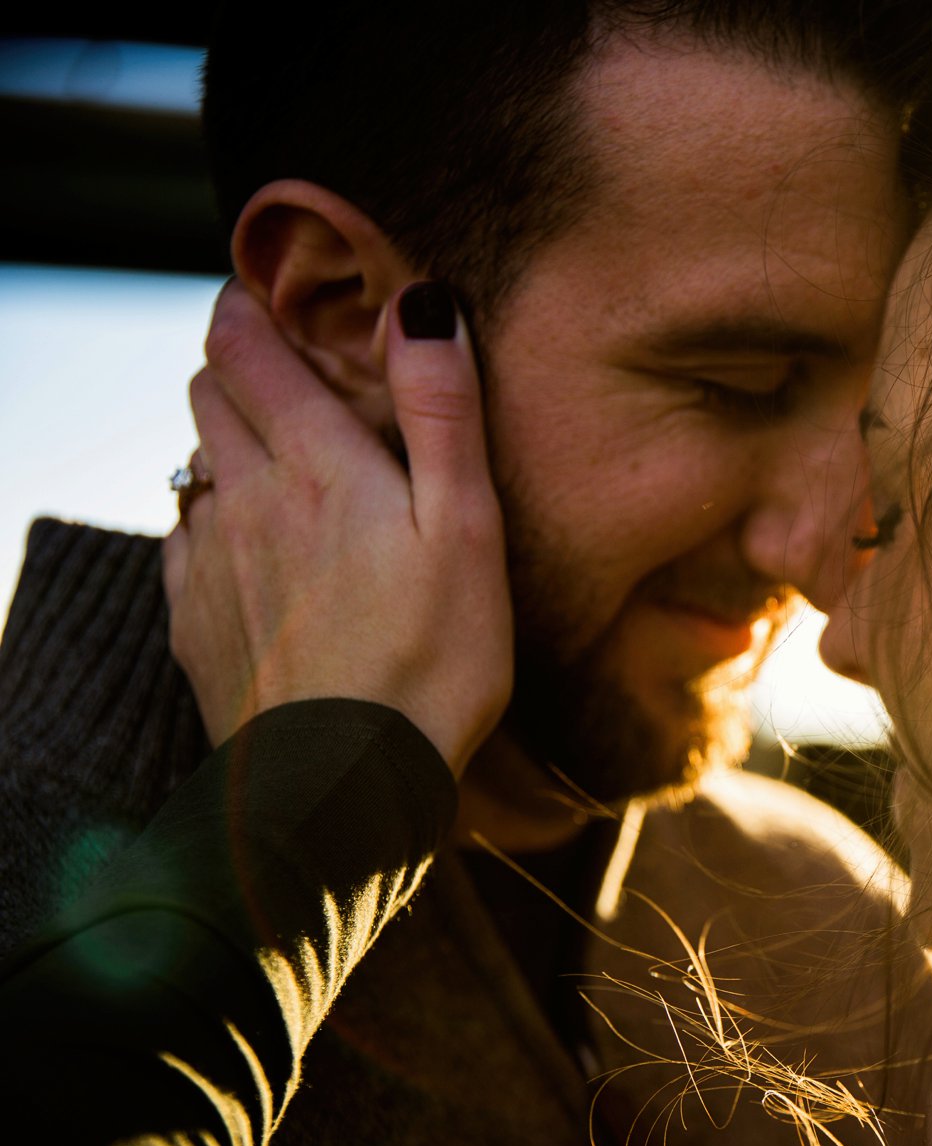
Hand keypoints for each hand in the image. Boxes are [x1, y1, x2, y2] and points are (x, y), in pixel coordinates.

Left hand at [163, 280, 512, 775]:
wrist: (344, 786)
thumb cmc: (430, 662)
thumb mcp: (468, 529)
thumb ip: (442, 409)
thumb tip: (422, 300)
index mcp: (313, 464)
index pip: (245, 347)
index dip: (250, 308)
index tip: (270, 298)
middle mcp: (243, 499)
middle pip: (209, 395)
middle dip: (240, 370)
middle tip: (290, 377)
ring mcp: (209, 561)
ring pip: (197, 468)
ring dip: (229, 451)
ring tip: (287, 473)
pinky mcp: (194, 621)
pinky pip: (187, 541)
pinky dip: (216, 524)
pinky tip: (260, 555)